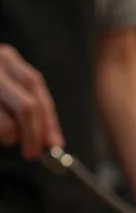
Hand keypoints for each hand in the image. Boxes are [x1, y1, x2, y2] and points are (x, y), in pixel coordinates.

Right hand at [0, 44, 63, 158]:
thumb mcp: (7, 90)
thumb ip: (29, 110)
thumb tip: (52, 142)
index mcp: (6, 58)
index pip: (34, 86)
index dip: (47, 118)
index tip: (55, 144)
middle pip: (27, 107)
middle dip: (34, 136)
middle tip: (32, 153)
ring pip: (7, 126)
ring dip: (8, 138)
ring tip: (2, 135)